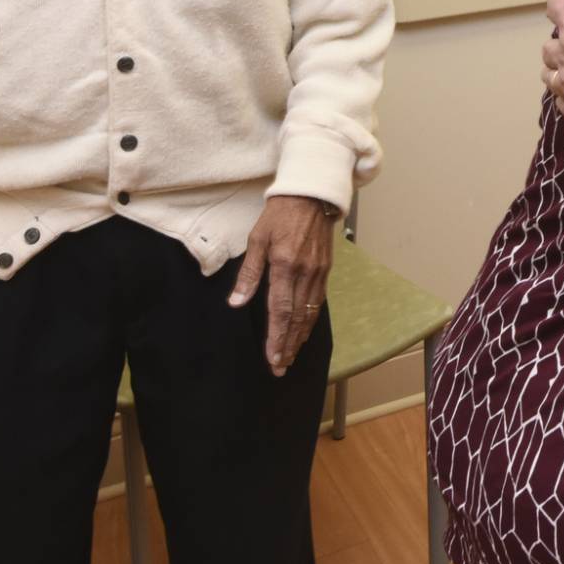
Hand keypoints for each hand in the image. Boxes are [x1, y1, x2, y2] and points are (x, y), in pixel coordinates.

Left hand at [228, 195, 335, 375]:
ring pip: (310, 314)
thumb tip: (237, 302)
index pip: (281, 310)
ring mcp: (318, 272)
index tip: (272, 358)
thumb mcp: (257, 239)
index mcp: (285, 266)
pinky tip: (303, 331)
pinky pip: (318, 302)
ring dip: (299, 338)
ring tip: (290, 357)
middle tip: (280, 368)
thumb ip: (249, 273)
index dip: (276, 337)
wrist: (311, 194)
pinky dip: (310, 321)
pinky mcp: (325, 270)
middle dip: (287, 346)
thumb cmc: (279, 214)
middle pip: (297, 319)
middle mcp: (305, 273)